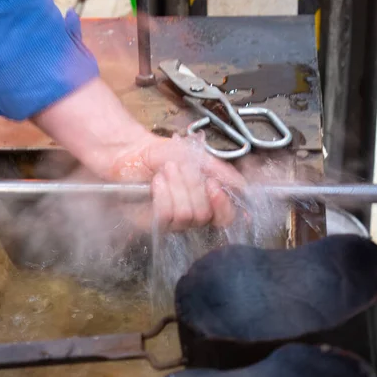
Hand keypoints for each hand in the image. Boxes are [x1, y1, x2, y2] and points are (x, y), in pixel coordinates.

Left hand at [32, 78, 245, 231]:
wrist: (132, 152)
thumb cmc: (162, 154)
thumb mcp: (197, 157)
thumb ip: (222, 171)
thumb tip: (244, 187)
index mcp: (207, 201)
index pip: (226, 217)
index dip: (223, 205)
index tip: (212, 185)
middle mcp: (193, 215)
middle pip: (205, 215)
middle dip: (192, 187)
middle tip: (178, 168)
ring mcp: (173, 222)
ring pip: (187, 215)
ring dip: (176, 187)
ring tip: (165, 171)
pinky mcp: (153, 224)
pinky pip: (167, 215)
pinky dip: (163, 194)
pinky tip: (156, 182)